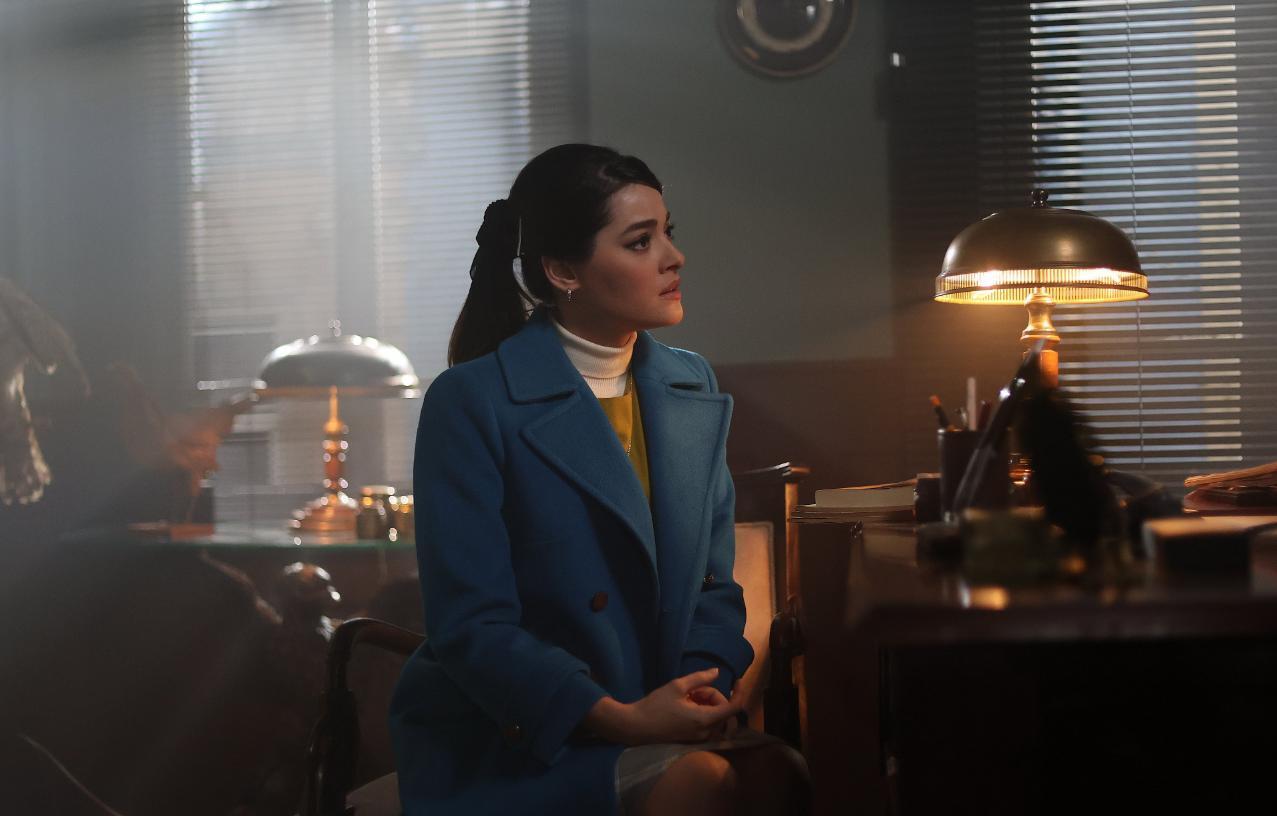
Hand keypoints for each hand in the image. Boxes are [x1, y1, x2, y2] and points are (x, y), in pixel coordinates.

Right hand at [584, 668, 742, 745]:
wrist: (636, 727)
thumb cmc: (656, 705)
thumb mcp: (677, 686)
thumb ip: (700, 678)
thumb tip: (717, 672)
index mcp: (704, 719)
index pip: (734, 708)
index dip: (740, 693)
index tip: (737, 680)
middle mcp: (706, 731)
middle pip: (724, 710)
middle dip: (714, 696)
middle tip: (695, 689)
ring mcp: (700, 738)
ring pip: (716, 717)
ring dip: (708, 704)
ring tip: (689, 696)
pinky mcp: (693, 740)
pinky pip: (708, 724)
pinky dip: (703, 712)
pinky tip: (687, 705)